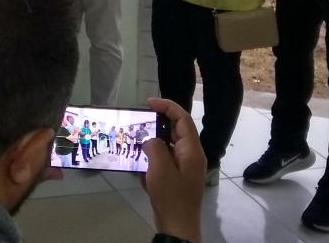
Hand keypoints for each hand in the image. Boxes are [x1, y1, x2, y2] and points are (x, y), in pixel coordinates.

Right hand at [141, 98, 204, 242]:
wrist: (178, 227)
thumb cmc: (171, 196)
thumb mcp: (160, 169)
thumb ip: (155, 147)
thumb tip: (151, 140)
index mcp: (192, 150)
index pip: (183, 119)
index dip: (167, 106)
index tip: (149, 102)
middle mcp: (192, 155)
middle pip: (178, 130)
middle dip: (160, 121)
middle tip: (141, 118)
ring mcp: (186, 167)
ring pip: (171, 144)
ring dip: (155, 139)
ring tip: (137, 137)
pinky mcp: (179, 177)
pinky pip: (167, 159)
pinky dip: (154, 156)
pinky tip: (140, 161)